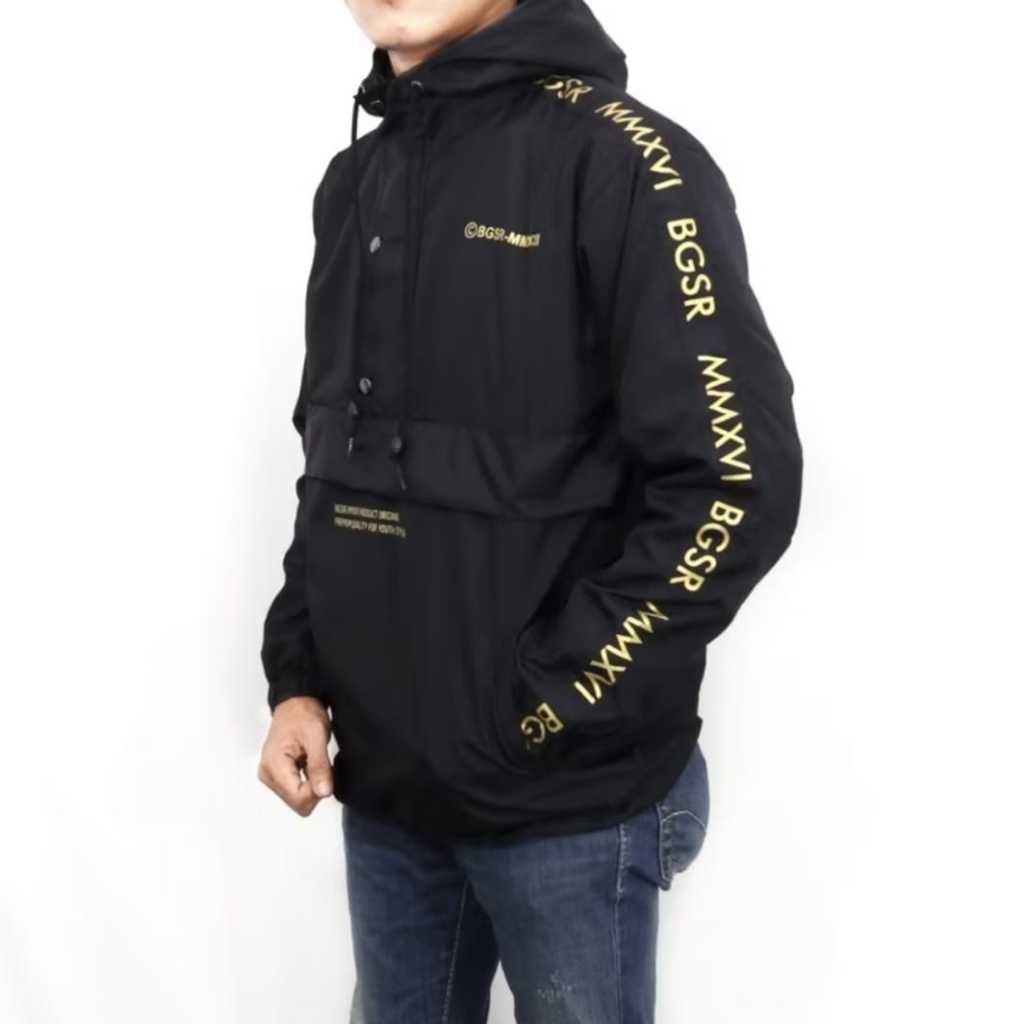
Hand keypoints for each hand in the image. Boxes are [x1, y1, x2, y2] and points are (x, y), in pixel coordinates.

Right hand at [258, 696, 333, 815]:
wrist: (295, 703)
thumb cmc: (302, 714)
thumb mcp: (316, 737)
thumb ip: (319, 766)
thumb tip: (324, 792)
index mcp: (274, 766)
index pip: (299, 799)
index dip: (317, 789)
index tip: (324, 770)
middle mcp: (268, 775)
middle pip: (297, 803)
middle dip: (314, 788)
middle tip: (318, 763)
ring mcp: (270, 776)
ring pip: (297, 799)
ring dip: (310, 784)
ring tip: (311, 760)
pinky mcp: (276, 776)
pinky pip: (295, 790)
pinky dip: (306, 780)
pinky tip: (307, 763)